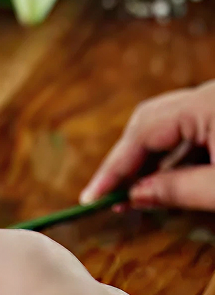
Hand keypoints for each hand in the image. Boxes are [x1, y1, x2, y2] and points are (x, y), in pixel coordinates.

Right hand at [80, 81, 214, 209]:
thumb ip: (177, 190)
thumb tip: (135, 195)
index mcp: (208, 104)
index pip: (143, 133)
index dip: (114, 168)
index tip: (91, 198)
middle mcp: (209, 96)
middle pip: (149, 124)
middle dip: (127, 161)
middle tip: (109, 196)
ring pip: (169, 130)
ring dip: (150, 163)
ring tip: (133, 195)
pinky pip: (190, 134)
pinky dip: (175, 160)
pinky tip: (164, 184)